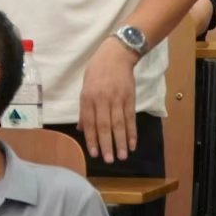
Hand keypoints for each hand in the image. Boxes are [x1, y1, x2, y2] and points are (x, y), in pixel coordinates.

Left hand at [79, 38, 138, 162]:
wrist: (116, 54)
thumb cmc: (97, 70)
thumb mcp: (85, 87)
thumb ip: (84, 109)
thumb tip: (82, 128)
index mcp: (88, 98)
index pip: (90, 123)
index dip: (92, 139)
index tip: (94, 154)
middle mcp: (102, 100)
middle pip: (104, 126)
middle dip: (107, 145)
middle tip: (109, 160)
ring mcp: (117, 99)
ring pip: (119, 124)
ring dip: (121, 142)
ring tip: (122, 156)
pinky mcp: (129, 98)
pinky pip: (130, 118)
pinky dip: (132, 132)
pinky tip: (133, 144)